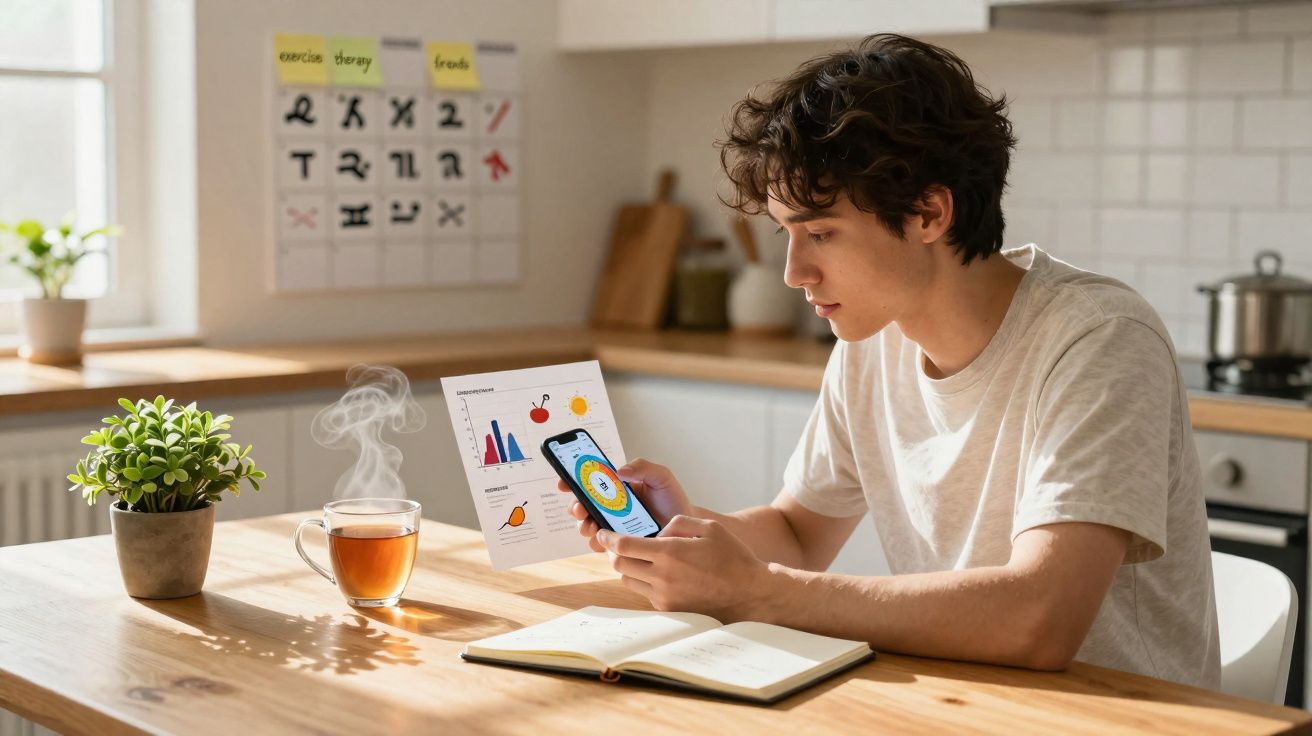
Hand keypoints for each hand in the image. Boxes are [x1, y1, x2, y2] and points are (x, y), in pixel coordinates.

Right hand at [556, 458, 694, 552]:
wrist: (685, 528)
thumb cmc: (672, 500)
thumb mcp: (661, 477)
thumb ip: (642, 467)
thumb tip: (619, 470)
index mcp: (616, 487)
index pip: (588, 482)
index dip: (571, 481)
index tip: (564, 484)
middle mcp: (609, 507)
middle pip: (581, 506)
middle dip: (576, 507)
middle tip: (580, 509)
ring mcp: (612, 526)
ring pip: (587, 527)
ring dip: (584, 526)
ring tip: (593, 526)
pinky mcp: (618, 544)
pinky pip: (601, 545)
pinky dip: (598, 543)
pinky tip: (606, 540)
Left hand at [595, 515, 772, 621]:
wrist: (750, 594)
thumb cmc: (733, 557)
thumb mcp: (709, 527)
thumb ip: (678, 522)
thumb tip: (658, 532)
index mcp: (670, 552)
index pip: (624, 545)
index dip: (608, 538)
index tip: (602, 532)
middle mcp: (662, 576)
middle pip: (620, 564)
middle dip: (616, 552)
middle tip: (621, 544)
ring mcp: (664, 596)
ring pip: (629, 581)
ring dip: (630, 568)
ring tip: (642, 559)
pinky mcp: (669, 610)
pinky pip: (646, 593)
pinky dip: (646, 582)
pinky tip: (661, 574)